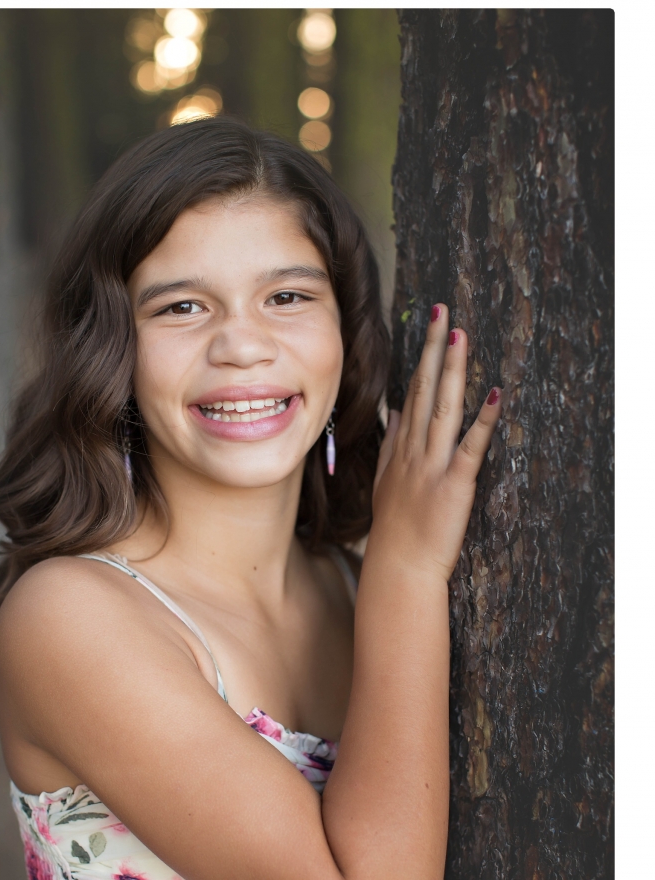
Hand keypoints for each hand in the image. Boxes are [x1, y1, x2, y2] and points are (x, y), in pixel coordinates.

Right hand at [371, 304, 501, 581]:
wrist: (400, 567)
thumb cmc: (395, 531)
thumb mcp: (385, 482)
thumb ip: (390, 445)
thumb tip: (395, 412)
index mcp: (402, 450)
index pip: (412, 394)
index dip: (422, 359)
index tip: (431, 327)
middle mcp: (415, 452)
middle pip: (425, 391)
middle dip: (435, 349)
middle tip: (444, 312)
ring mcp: (433, 466)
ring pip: (443, 410)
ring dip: (452, 372)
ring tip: (460, 336)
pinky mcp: (455, 484)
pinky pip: (471, 448)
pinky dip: (483, 421)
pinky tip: (494, 395)